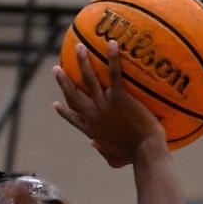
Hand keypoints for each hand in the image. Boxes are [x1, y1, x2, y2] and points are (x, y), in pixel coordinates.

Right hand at [53, 40, 163, 167]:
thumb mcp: (115, 159)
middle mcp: (93, 115)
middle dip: (63, 81)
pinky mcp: (119, 98)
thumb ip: (104, 153)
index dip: (64, 111)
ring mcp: (105, 105)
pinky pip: (114, 73)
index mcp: (92, 130)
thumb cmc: (134, 157)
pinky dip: (113, 58)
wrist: (145, 152)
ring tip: (78, 47)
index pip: (73, 118)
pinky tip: (112, 44)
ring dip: (81, 61)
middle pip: (73, 94)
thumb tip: (94, 145)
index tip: (56, 104)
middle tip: (56, 69)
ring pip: (88, 78)